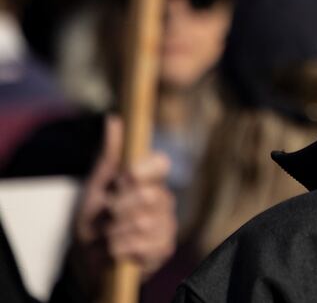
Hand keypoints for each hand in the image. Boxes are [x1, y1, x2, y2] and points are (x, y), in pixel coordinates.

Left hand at [70, 117, 176, 285]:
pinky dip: (120, 249)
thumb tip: (114, 119)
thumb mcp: (96, 187)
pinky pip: (142, 245)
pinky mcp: (163, 248)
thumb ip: (109, 156)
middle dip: (117, 208)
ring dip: (114, 232)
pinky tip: (117, 250)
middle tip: (106, 216)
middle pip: (148, 195)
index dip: (143, 170)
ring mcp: (166, 225)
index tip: (124, 178)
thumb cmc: (94, 219)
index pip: (161, 164)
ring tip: (108, 236)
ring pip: (142, 222)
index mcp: (150, 181)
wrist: (88, 259)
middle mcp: (163, 200)